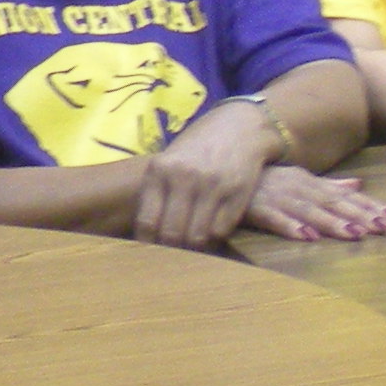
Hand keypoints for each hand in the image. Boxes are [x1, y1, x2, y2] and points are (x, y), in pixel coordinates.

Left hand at [133, 111, 276, 248]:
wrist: (240, 126)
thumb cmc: (198, 148)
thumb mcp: (170, 161)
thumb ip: (157, 192)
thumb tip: (146, 236)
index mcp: (161, 169)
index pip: (148, 221)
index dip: (148, 245)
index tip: (149, 255)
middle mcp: (185, 177)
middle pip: (172, 234)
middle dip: (171, 252)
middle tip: (172, 258)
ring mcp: (213, 186)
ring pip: (197, 237)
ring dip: (194, 249)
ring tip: (191, 250)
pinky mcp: (237, 193)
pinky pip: (220, 231)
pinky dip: (215, 239)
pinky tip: (211, 236)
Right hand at [239, 163, 385, 241]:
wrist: (222, 171)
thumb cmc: (264, 181)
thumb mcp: (300, 180)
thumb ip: (329, 185)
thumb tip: (358, 184)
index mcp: (311, 183)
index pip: (346, 196)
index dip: (371, 206)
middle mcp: (299, 188)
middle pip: (334, 204)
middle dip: (361, 216)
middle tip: (385, 228)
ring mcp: (278, 198)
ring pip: (310, 211)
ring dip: (333, 223)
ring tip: (355, 235)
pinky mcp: (256, 209)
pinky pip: (276, 219)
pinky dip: (292, 227)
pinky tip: (308, 237)